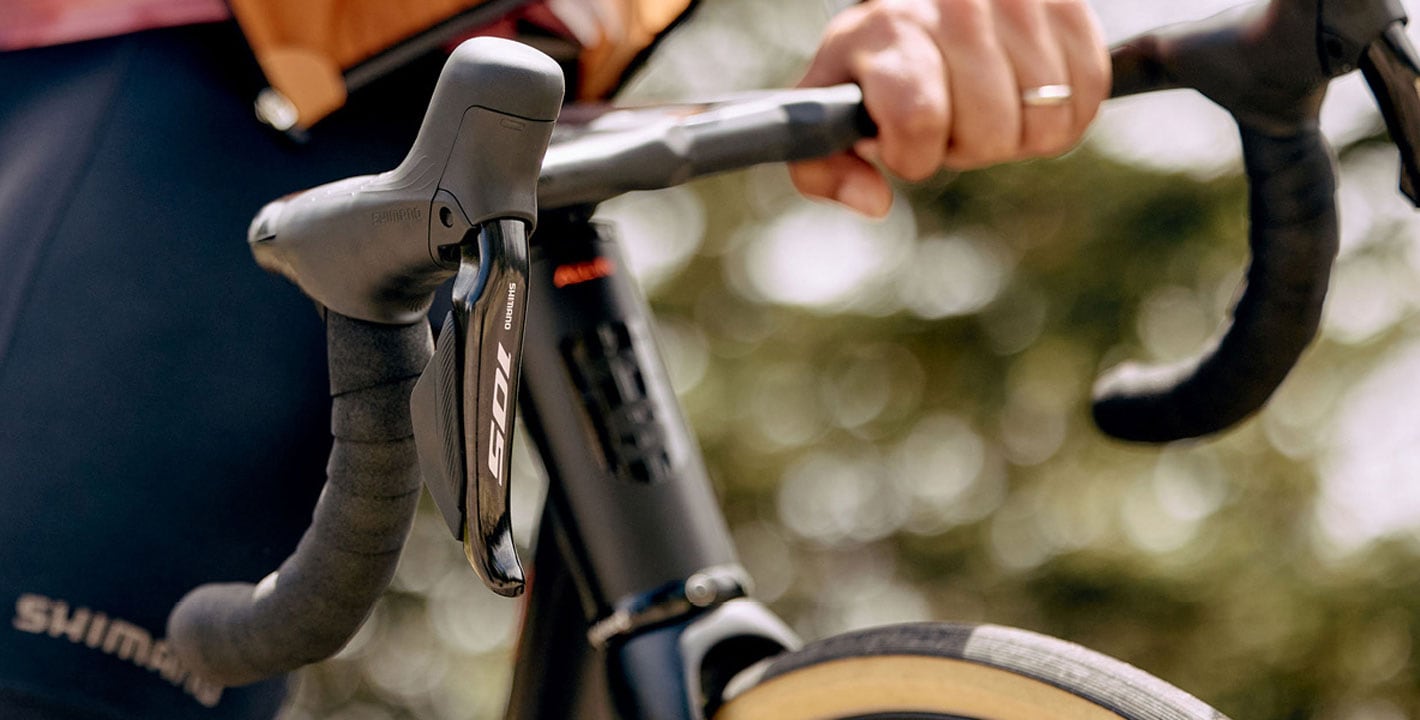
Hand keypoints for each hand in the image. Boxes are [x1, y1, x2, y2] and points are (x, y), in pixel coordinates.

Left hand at [791, 0, 1110, 215]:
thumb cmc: (874, 63)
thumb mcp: (827, 106)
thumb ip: (824, 168)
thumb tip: (876, 203)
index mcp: (887, 33)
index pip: (918, 119)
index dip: (914, 156)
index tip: (902, 143)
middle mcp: (955, 5)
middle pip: (989, 131)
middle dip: (966, 147)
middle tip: (948, 120)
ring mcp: (1018, 0)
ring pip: (1045, 120)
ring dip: (1015, 134)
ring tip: (985, 103)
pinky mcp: (1068, 2)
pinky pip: (1089, 93)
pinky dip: (1062, 115)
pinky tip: (1025, 98)